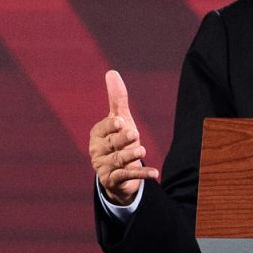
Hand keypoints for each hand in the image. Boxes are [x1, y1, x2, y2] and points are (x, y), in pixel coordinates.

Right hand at [89, 70, 158, 205]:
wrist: (117, 174)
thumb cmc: (119, 141)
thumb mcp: (120, 120)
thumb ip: (116, 99)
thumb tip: (112, 72)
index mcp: (97, 134)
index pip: (103, 128)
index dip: (111, 126)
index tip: (121, 122)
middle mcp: (97, 150)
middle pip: (111, 144)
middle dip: (123, 139)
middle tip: (135, 134)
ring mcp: (103, 167)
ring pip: (118, 160)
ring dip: (131, 156)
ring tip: (143, 152)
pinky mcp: (113, 181)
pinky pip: (127, 176)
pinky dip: (141, 175)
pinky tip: (155, 173)